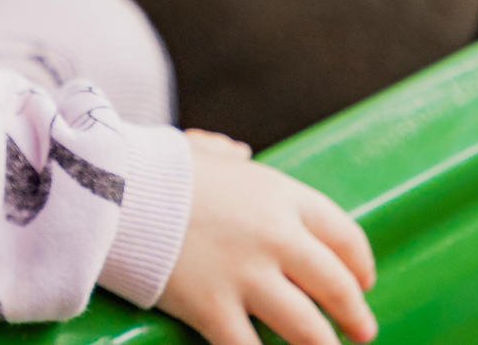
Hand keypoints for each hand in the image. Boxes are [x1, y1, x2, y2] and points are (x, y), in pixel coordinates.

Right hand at [156, 129, 376, 344]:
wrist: (112, 186)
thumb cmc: (155, 168)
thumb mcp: (201, 150)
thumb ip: (225, 155)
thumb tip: (236, 153)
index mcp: (279, 195)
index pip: (343, 234)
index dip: (360, 263)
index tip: (364, 281)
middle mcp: (275, 236)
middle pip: (336, 285)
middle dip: (355, 313)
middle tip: (363, 331)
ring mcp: (246, 275)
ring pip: (307, 329)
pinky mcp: (213, 308)